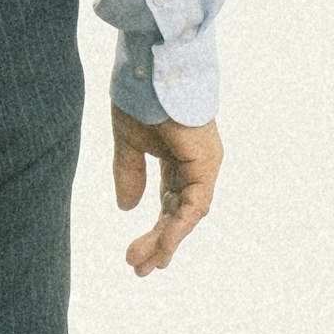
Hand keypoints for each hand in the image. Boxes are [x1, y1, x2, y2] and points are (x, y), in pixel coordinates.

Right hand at [111, 108, 222, 275]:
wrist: (151, 64)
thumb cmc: (141, 94)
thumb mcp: (128, 141)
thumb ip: (129, 173)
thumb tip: (127, 208)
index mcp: (179, 158)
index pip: (168, 202)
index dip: (153, 228)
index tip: (133, 253)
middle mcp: (196, 164)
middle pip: (178, 213)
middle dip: (158, 242)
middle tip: (138, 268)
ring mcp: (204, 165)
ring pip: (187, 216)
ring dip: (165, 242)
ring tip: (143, 265)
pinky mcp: (206, 164)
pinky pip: (194, 206)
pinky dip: (177, 228)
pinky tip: (161, 247)